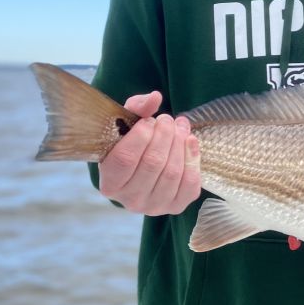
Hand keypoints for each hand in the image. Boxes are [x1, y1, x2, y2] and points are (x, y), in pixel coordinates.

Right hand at [97, 90, 201, 214]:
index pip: (125, 159)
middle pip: (153, 163)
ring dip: (180, 143)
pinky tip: (190, 141)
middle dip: (165, 135)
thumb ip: (137, 108)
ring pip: (172, 172)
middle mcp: (129, 201)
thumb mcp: (126, 124)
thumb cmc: (131, 143)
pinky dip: (193, 159)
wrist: (144, 166)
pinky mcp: (175, 207)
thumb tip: (155, 97)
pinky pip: (190, 184)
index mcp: (110, 183)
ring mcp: (153, 207)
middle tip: (168, 119)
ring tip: (180, 125)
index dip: (140, 136)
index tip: (149, 121)